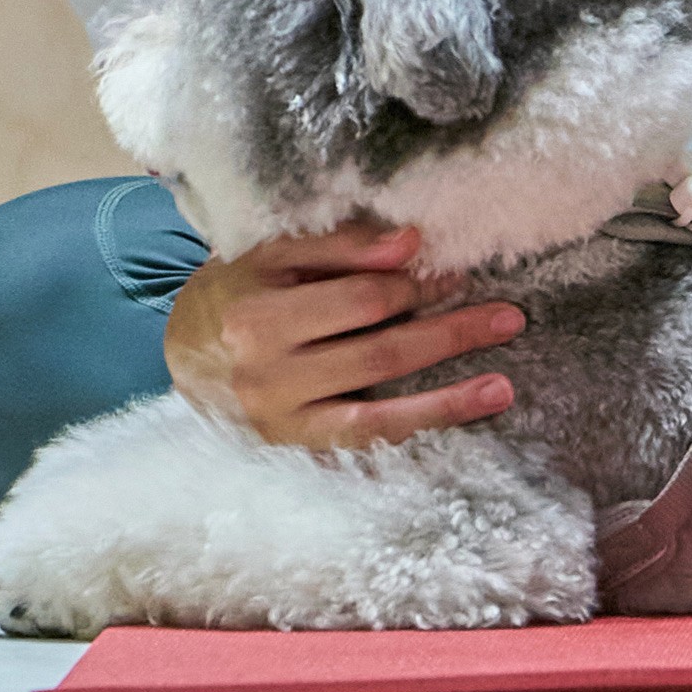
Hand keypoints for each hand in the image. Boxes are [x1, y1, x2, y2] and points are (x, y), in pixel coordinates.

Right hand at [166, 219, 522, 449]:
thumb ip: (339, 247)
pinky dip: (421, 426)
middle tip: (507, 317)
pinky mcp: (299, 448)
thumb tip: (411, 243)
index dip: (414, 287)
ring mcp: (284, 421)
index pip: (359, 301)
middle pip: (379, 351)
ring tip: (503, 384)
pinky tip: (467, 413)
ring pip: (381, 409)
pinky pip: (369, 440)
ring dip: (449, 396)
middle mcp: (268, 375)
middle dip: (448, 334)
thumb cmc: (236, 294)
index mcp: (257, 316)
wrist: (184, 358)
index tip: (454, 273)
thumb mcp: (272, 255)